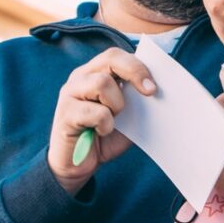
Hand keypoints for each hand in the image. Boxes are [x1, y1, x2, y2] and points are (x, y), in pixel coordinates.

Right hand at [48, 47, 155, 194]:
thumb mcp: (127, 115)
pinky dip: (106, 125)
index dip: (138, 66)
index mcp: (95, 72)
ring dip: (117, 104)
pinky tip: (100, 132)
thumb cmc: (103, 135)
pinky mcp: (66, 113)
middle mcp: (81, 77)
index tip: (154, 85)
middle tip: (150, 92)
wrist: (77, 167)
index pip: (117, 55)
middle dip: (135, 72)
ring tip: (113, 119)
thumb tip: (157, 88)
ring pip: (102, 83)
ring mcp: (70, 93)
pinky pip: (96, 112)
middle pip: (111, 58)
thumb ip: (136, 99)